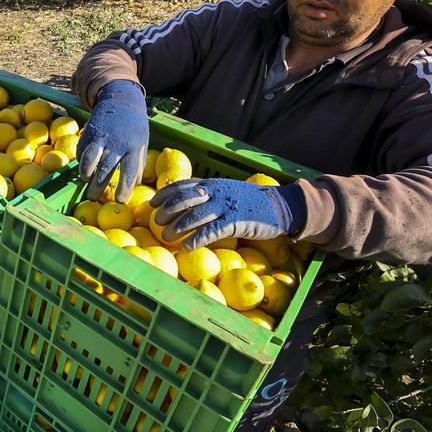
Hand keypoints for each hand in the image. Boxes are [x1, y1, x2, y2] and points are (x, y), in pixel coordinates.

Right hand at [78, 80, 148, 202]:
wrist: (121, 99)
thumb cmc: (134, 125)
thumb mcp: (143, 141)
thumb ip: (140, 162)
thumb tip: (135, 183)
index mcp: (133, 147)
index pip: (129, 171)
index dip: (124, 187)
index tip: (120, 200)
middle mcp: (116, 143)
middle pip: (105, 169)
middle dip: (98, 187)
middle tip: (93, 198)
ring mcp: (101, 137)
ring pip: (89, 159)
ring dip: (85, 173)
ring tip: (85, 181)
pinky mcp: (89, 132)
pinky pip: (82, 150)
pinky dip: (80, 160)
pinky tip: (83, 168)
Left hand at [149, 178, 306, 249]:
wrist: (279, 206)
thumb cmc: (249, 202)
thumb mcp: (226, 192)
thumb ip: (208, 195)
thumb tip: (184, 204)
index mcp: (212, 184)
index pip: (183, 185)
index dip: (165, 194)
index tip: (152, 203)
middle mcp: (216, 192)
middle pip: (185, 198)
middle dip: (167, 210)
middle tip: (157, 222)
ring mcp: (226, 206)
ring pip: (196, 215)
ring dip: (178, 227)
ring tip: (166, 237)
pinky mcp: (236, 221)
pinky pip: (213, 230)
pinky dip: (198, 238)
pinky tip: (187, 247)